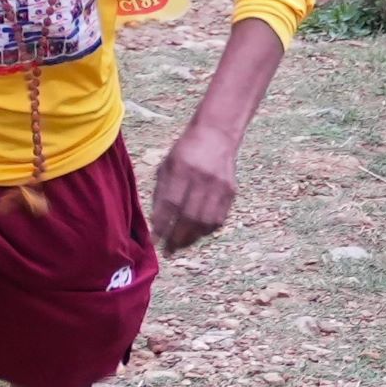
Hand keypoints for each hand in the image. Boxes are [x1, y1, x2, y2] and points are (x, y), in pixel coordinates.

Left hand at [150, 123, 237, 253]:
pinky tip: (195, 234)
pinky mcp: (231, 192)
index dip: (162, 225)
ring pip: (205, 222)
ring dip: (191, 238)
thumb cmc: (185, 151)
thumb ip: (161, 192)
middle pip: (189, 217)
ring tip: (180, 245)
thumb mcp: (167, 164)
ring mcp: (219, 186)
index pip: (171, 204)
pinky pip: (218, 220)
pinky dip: (205, 231)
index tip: (154, 241)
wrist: (216, 135)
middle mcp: (202, 178)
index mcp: (182, 168)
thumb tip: (157, 222)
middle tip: (168, 251)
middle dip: (176, 238)